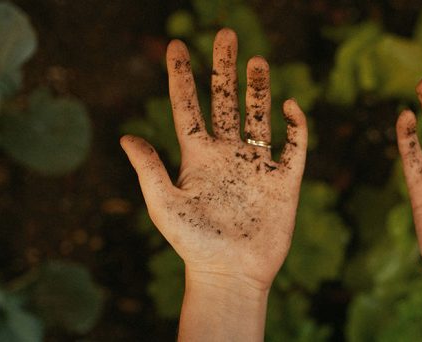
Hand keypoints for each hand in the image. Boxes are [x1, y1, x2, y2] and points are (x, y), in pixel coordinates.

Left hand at [121, 29, 306, 339]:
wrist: (231, 273)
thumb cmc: (193, 244)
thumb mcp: (164, 205)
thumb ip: (149, 169)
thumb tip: (126, 136)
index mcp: (197, 156)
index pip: (188, 106)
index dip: (181, 76)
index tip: (176, 45)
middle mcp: (227, 154)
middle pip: (226, 101)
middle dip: (225, 68)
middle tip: (226, 34)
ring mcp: (256, 165)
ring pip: (258, 116)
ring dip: (258, 88)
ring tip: (258, 60)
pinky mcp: (283, 181)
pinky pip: (294, 146)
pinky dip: (295, 126)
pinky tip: (289, 106)